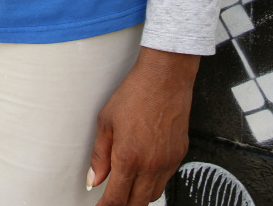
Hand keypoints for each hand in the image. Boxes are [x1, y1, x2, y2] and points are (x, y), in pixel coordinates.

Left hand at [88, 46, 199, 204]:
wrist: (164, 79)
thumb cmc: (135, 94)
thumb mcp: (106, 122)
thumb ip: (99, 155)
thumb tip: (94, 179)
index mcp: (129, 158)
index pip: (116, 199)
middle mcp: (151, 165)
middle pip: (137, 204)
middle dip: (123, 205)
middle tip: (112, 199)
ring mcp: (168, 162)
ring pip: (153, 195)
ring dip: (139, 196)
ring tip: (127, 187)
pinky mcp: (179, 156)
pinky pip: (165, 180)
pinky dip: (153, 182)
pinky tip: (144, 171)